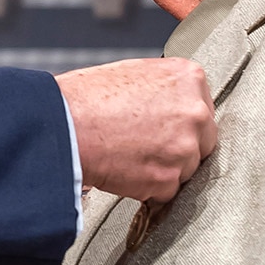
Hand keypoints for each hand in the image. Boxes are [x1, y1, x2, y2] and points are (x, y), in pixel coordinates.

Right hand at [55, 57, 215, 202]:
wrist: (62, 126)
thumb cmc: (84, 100)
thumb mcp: (132, 73)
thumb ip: (163, 90)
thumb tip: (167, 105)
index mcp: (188, 79)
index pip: (201, 108)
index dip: (180, 121)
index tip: (164, 127)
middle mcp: (194, 112)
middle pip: (202, 140)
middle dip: (178, 147)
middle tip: (147, 145)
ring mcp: (184, 149)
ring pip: (186, 168)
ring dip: (164, 169)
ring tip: (130, 158)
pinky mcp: (168, 180)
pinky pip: (167, 191)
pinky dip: (149, 188)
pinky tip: (126, 171)